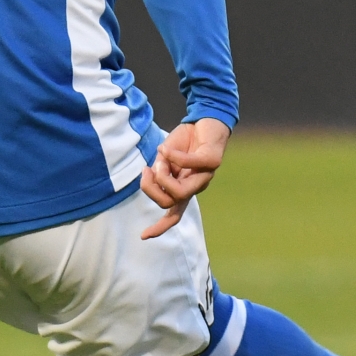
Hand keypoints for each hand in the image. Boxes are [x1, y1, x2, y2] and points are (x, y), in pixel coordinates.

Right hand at [140, 119, 230, 238]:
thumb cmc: (185, 140)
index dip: (160, 227)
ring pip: (179, 191)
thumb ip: (160, 170)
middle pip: (169, 203)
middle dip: (151, 190)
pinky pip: (189, 164)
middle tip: (146, 171)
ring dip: (162, 175)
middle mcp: (195, 186)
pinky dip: (173, 156)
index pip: (174, 214)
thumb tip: (157, 175)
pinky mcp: (212, 161)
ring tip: (159, 158)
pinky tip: (165, 147)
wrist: (206, 119)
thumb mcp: (165, 157)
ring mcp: (205, 175)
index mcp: (184, 187)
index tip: (143, 236)